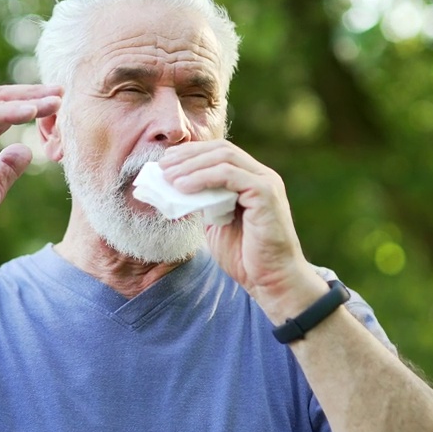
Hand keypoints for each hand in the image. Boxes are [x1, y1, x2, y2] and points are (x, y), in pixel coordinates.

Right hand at [0, 84, 61, 256]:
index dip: (34, 105)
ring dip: (29, 98)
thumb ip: (8, 168)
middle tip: (63, 93)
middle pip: (5, 100)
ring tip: (56, 100)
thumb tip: (25, 150)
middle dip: (35, 94)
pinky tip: (33, 111)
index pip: (8, 111)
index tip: (61, 105)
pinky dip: (12, 111)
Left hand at [158, 140, 325, 316]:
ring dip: (191, 165)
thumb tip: (177, 188)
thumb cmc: (246, 257)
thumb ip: (205, 203)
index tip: (166, 161)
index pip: (220, 153)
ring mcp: (266, 182)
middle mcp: (262, 176)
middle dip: (188, 155)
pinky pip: (229, 175)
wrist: (270, 281)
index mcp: (252, 180)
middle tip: (162, 165)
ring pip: (224, 158)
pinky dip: (203, 178)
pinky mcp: (265, 194)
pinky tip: (183, 187)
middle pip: (221, 150)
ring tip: (168, 177)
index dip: (192, 153)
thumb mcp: (217, 224)